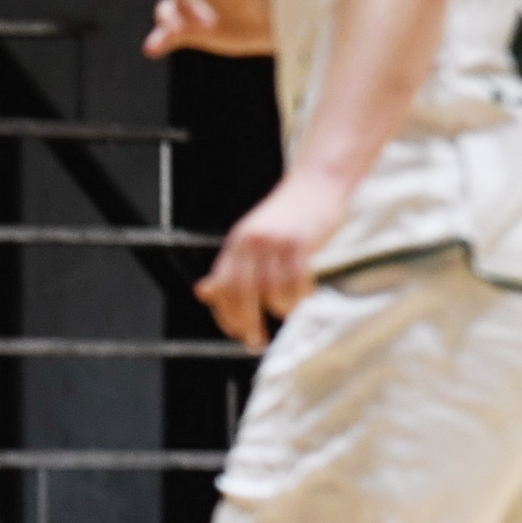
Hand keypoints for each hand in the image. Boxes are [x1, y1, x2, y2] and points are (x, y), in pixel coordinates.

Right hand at [145, 0, 274, 58]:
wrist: (281, 21)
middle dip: (181, 7)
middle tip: (207, 25)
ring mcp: (193, 12)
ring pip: (167, 13)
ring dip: (168, 24)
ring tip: (179, 33)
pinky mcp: (192, 33)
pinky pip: (169, 36)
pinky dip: (159, 42)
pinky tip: (152, 49)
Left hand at [194, 171, 350, 349]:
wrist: (317, 181)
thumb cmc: (288, 215)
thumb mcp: (252, 237)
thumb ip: (231, 266)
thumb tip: (203, 292)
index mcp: (237, 243)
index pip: (222, 286)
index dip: (225, 314)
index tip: (234, 332)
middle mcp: (252, 242)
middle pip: (242, 293)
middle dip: (246, 322)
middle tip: (255, 341)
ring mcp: (276, 242)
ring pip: (270, 290)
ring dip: (277, 310)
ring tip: (284, 317)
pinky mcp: (301, 241)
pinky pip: (297, 280)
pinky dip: (299, 296)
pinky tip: (302, 300)